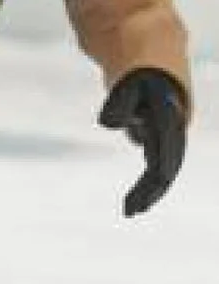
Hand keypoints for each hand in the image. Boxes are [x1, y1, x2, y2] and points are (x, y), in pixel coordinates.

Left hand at [99, 70, 187, 217]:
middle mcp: (175, 129)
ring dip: (148, 192)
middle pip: (166, 164)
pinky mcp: (164, 144)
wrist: (157, 71)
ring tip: (130, 212)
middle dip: (149, 189)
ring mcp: (172, 138)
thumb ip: (118, 103)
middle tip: (129, 211)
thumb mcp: (126, 85)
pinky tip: (135, 205)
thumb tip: (109, 126)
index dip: (160, 164)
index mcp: (168, 114)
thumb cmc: (137, 77)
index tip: (153, 184)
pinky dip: (148, 186)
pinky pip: (158, 169)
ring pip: (164, 171)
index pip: (166, 145)